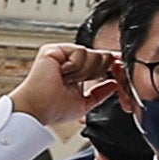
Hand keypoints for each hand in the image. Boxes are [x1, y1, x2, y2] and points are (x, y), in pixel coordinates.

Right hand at [8, 41, 123, 127]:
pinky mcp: (54, 50)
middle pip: (101, 56)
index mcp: (76, 72)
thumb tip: (114, 84)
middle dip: (96, 72)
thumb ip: (100, 93)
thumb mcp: (85, 103)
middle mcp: (69, 61)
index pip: (99, 62)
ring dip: (84, 72)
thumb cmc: (54, 109)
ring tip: (67, 80)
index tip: (120, 63)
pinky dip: (75, 66)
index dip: (111, 62)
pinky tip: (62, 74)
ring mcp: (62, 54)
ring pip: (93, 54)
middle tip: (77, 83)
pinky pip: (80, 51)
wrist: (38, 109)